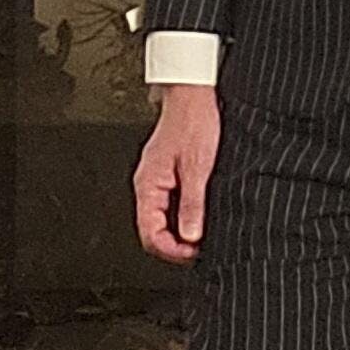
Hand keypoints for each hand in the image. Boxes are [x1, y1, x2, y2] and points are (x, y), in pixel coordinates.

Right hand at [133, 85, 220, 261]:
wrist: (193, 95)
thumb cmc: (194, 122)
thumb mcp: (198, 168)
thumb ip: (192, 204)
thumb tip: (190, 235)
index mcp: (148, 185)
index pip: (150, 233)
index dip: (171, 250)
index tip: (192, 254)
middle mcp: (148, 184)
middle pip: (153, 230)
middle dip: (175, 245)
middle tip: (199, 249)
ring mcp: (156, 180)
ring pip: (160, 219)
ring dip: (179, 232)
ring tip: (201, 235)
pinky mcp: (167, 174)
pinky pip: (168, 205)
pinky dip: (182, 216)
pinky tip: (198, 217)